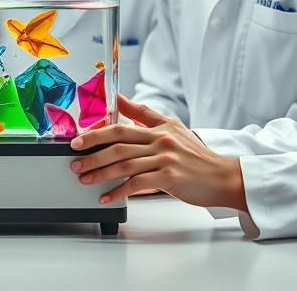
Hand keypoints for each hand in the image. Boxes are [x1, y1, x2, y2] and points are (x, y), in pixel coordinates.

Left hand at [69, 95, 246, 209]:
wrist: (221, 177)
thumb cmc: (196, 156)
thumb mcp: (172, 128)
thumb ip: (144, 114)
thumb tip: (120, 99)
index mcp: (158, 128)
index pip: (120, 127)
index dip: (96, 133)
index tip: (78, 140)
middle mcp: (159, 141)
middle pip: (118, 146)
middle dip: (92, 154)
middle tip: (74, 163)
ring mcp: (164, 159)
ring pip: (124, 165)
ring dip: (100, 173)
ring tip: (84, 179)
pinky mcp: (168, 178)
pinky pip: (137, 184)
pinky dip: (119, 192)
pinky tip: (106, 197)